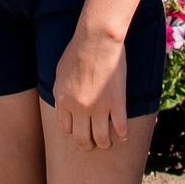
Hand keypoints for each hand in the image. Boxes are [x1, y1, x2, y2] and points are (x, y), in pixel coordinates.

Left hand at [52, 26, 127, 149]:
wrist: (96, 38)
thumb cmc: (78, 50)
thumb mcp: (60, 73)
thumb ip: (62, 93)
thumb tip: (63, 106)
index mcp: (63, 100)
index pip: (66, 129)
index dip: (73, 133)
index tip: (80, 132)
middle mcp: (78, 108)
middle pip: (82, 138)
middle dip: (88, 145)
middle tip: (93, 145)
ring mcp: (98, 107)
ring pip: (101, 138)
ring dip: (105, 144)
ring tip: (108, 144)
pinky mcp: (116, 102)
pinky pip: (120, 127)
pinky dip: (122, 135)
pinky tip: (123, 136)